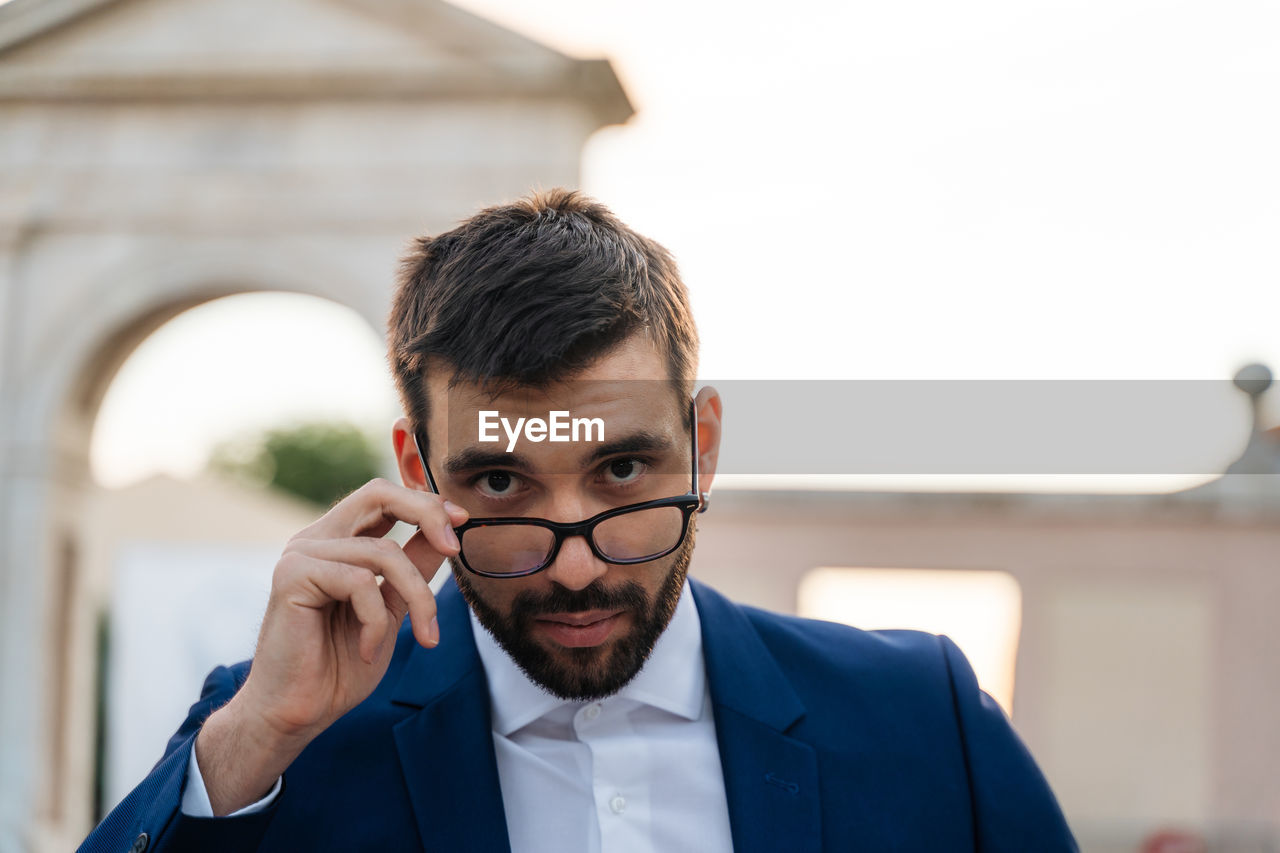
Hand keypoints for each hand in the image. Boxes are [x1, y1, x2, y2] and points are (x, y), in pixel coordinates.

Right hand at [195, 478, 467, 813]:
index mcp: (337, 542)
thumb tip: (445, 534)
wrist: (295, 713)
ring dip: (417, 598)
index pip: (384, 497)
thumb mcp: (391, 608)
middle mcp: (316, 539)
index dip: (426, 503)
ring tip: (422, 636)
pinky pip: (360, 582)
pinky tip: (366, 650)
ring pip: (383, 553)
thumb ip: (412, 568)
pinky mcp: (292, 576)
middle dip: (427, 513)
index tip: (462, 522)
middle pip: (378, 494)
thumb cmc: (339, 666)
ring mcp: (301, 554)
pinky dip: (376, 621)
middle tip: (455, 548)